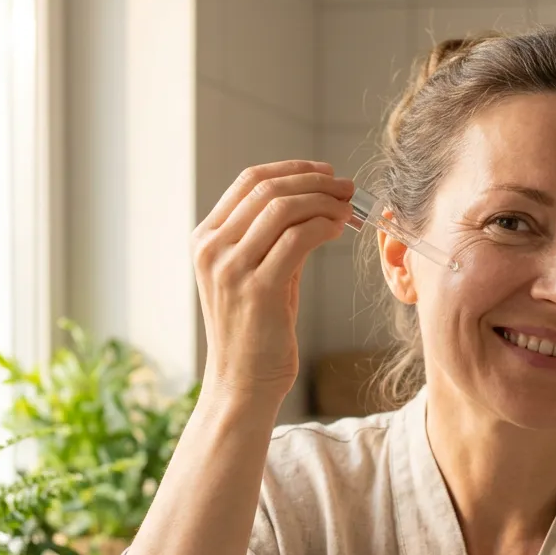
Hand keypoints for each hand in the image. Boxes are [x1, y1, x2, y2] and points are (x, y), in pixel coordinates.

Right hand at [192, 160, 353, 407]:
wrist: (242, 384)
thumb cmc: (254, 331)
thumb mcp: (253, 275)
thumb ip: (270, 238)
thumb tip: (312, 201)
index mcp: (205, 239)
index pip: (249, 181)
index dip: (293, 170)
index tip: (326, 172)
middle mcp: (212, 249)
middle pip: (267, 189)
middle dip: (315, 182)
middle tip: (348, 189)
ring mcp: (231, 269)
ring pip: (283, 208)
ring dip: (324, 202)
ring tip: (349, 209)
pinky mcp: (258, 290)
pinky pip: (298, 239)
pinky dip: (324, 226)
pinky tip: (340, 229)